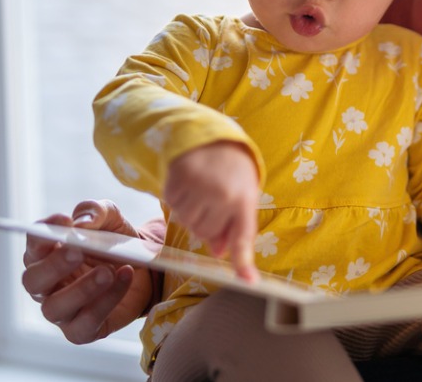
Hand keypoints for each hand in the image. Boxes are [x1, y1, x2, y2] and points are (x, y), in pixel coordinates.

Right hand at [21, 199, 153, 343]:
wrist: (146, 270)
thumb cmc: (116, 242)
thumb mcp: (111, 219)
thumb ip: (95, 212)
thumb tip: (81, 223)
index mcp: (46, 255)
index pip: (33, 244)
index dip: (43, 234)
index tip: (63, 221)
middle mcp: (47, 285)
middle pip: (33, 280)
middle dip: (54, 265)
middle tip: (78, 251)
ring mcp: (62, 310)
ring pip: (54, 307)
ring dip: (81, 289)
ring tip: (107, 271)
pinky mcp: (81, 330)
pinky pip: (84, 324)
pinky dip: (105, 302)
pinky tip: (124, 278)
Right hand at [163, 141, 259, 280]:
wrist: (213, 138)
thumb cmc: (231, 172)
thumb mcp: (242, 196)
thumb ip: (234, 226)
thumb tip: (219, 253)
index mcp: (244, 199)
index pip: (244, 237)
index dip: (244, 262)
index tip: (248, 282)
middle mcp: (223, 194)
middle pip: (205, 233)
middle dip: (207, 222)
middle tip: (213, 199)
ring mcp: (199, 187)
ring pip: (187, 222)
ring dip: (191, 211)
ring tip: (202, 190)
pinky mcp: (178, 180)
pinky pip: (172, 206)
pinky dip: (178, 199)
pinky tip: (189, 184)